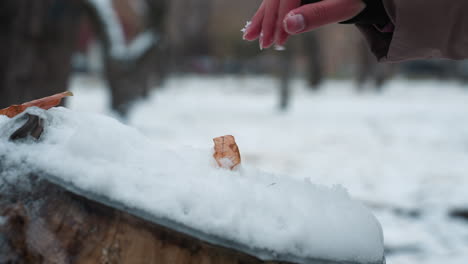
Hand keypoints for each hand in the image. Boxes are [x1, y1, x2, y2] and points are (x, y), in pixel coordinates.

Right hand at [243, 0, 365, 48]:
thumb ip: (318, 15)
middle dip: (268, 21)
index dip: (281, 20)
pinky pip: (276, 0)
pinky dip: (267, 14)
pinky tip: (256, 26)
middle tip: (263, 44)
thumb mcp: (342, 8)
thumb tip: (290, 24)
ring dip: (261, 18)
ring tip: (249, 36)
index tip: (278, 41)